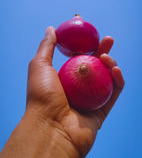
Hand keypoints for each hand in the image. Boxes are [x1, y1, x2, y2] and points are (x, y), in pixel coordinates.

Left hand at [26, 26, 124, 157]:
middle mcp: (78, 88)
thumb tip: (51, 29)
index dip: (86, 44)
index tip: (90, 31)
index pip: (78, 56)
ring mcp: (90, 99)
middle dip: (103, 50)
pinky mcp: (102, 110)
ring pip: (106, 77)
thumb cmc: (41, 96)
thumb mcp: (39, 65)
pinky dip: (117, 80)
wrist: (50, 128)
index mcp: (64, 78)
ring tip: (106, 56)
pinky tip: (115, 69)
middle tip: (107, 39)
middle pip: (95, 65)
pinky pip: (114, 92)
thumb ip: (47, 46)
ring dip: (110, 63)